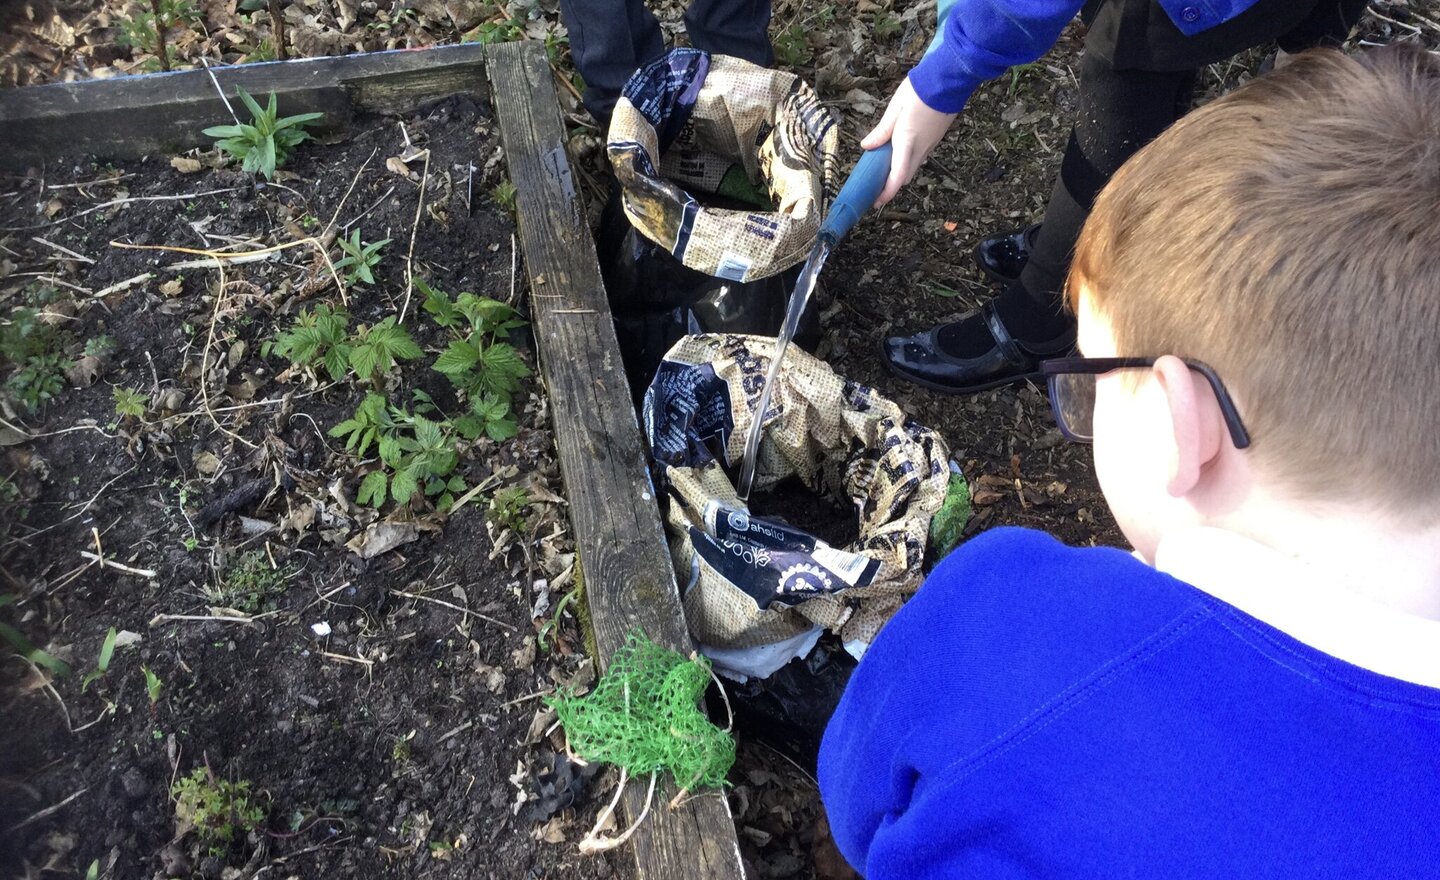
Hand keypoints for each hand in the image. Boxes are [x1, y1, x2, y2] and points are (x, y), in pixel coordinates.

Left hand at [861, 78, 958, 205]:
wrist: (949, 79)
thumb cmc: (920, 90)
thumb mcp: (895, 108)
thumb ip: (882, 130)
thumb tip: (867, 146)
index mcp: (907, 141)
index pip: (898, 175)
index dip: (887, 192)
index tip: (877, 202)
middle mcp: (921, 148)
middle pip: (905, 176)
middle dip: (891, 186)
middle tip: (876, 190)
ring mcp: (930, 144)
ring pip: (913, 167)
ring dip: (899, 173)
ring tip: (884, 173)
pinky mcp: (935, 139)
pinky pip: (920, 156)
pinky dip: (908, 161)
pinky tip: (899, 154)